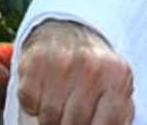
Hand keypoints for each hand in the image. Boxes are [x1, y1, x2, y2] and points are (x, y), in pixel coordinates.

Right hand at [16, 19, 134, 124]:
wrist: (69, 31)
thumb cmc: (96, 71)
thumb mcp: (116, 89)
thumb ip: (117, 115)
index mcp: (117, 76)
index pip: (107, 123)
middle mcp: (91, 67)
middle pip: (76, 123)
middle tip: (70, 119)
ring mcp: (62, 63)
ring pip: (50, 117)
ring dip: (52, 118)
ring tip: (59, 105)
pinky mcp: (35, 62)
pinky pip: (29, 103)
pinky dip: (34, 105)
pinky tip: (45, 92)